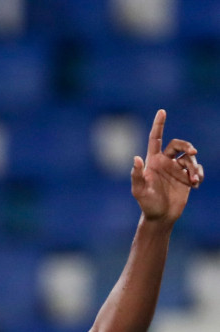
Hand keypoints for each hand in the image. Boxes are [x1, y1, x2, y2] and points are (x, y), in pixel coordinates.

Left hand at [131, 109, 202, 223]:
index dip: (159, 125)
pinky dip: (198, 173)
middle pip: (178, 145)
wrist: (160, 217)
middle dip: (186, 145)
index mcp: (153, 161)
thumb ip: (136, 175)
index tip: (162, 111)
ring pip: (189, 158)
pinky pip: (196, 169)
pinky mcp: (185, 178)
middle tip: (193, 151)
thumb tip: (136, 158)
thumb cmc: (147, 204)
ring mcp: (176, 169)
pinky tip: (196, 183)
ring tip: (193, 179)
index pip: (156, 138)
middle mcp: (165, 162)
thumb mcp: (139, 191)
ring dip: (194, 166)